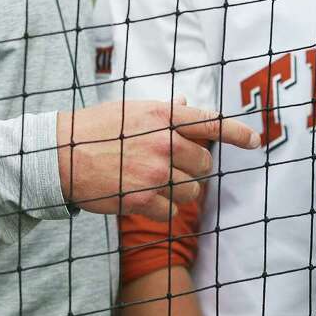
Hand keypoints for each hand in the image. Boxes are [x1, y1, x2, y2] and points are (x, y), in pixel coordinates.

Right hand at [56, 98, 259, 219]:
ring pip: (192, 191)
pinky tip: (141, 196)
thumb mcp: (131, 110)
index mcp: (162, 115)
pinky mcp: (142, 199)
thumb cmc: (96, 129)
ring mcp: (154, 172)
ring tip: (151, 181)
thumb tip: (188, 104)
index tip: (255, 141)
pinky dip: (162, 207)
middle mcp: (163, 141)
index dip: (237, 133)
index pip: (210, 123)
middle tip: (170, 167)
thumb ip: (164, 112)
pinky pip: (172, 210)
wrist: (60, 155)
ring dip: (178, 191)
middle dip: (194, 169)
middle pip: (205, 164)